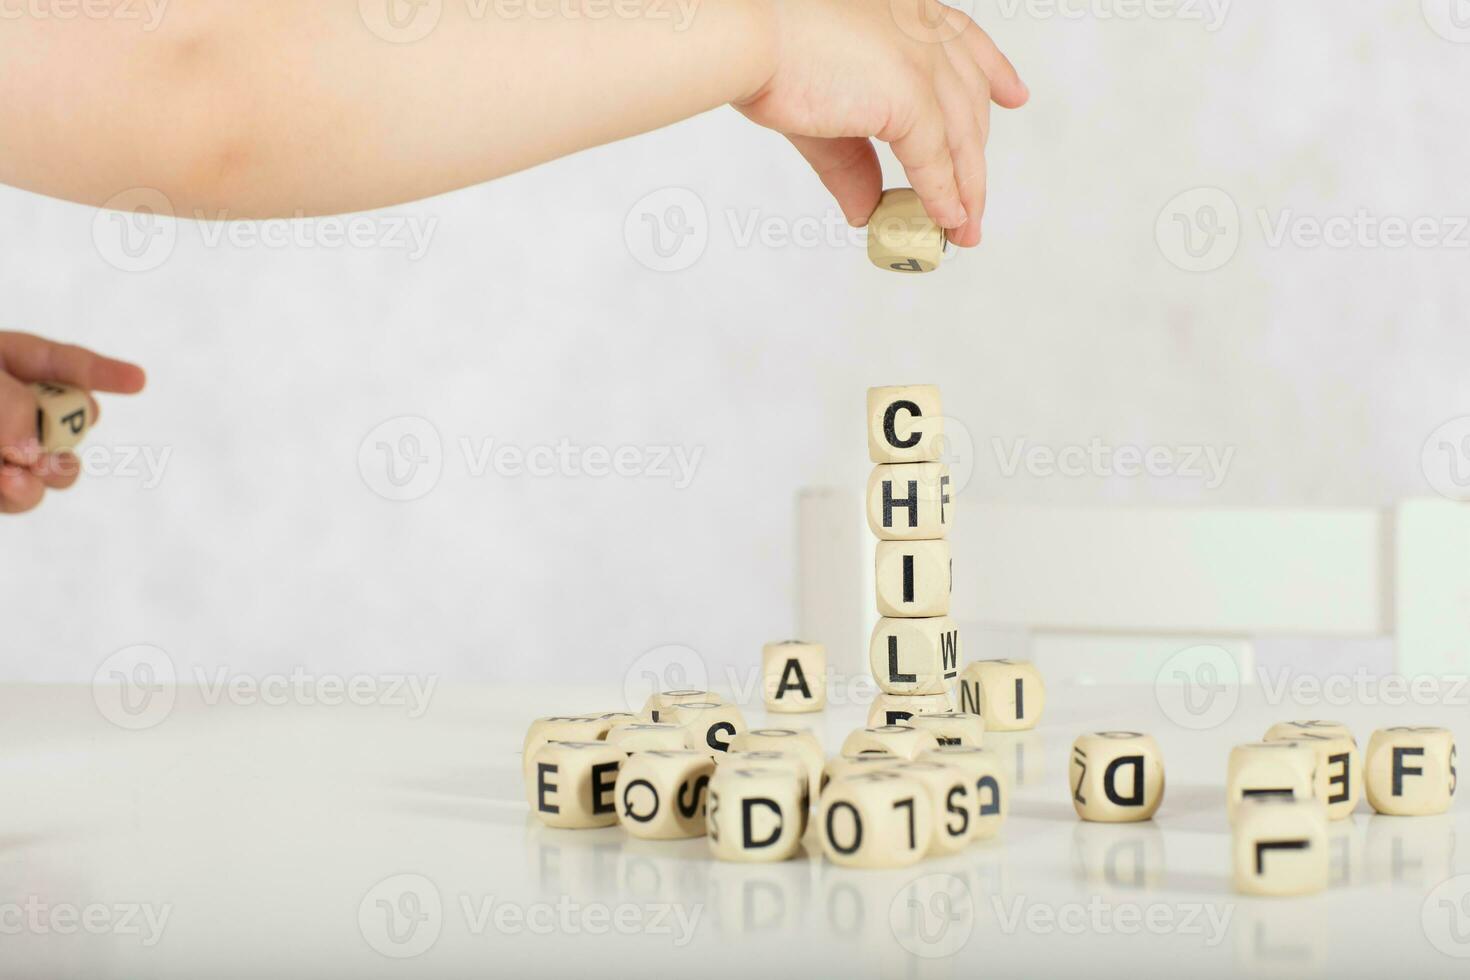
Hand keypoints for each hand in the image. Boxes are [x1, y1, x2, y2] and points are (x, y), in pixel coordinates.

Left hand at [0, 332, 145, 513]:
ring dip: (52, 471)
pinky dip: (20, 494)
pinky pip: (23, 495)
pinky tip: (10, 485)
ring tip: (16, 475)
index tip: (138, 381)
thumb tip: (36, 449)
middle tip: (52, 438)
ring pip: (53, 464)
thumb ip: (8, 403)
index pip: (58, 362)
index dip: (100, 371)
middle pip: (66, 418)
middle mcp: (5, 409)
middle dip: (72, 431)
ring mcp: (2, 450)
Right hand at [737, 0, 1027, 246]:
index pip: (964, 40)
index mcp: (902, 12)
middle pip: (968, 101)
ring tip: (961, 230)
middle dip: (974, 159)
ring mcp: (920, 61)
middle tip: (973, 203)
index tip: (1013, 96)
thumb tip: (866, 210)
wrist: (749, 39)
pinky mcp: (911, 96)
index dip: (994, 72)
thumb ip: (851, 162)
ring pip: (961, 136)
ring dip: (965, 190)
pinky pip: (937, 159)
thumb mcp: (821, 113)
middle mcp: (920, 30)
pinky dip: (943, 195)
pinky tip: (946, 220)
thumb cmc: (768, 57)